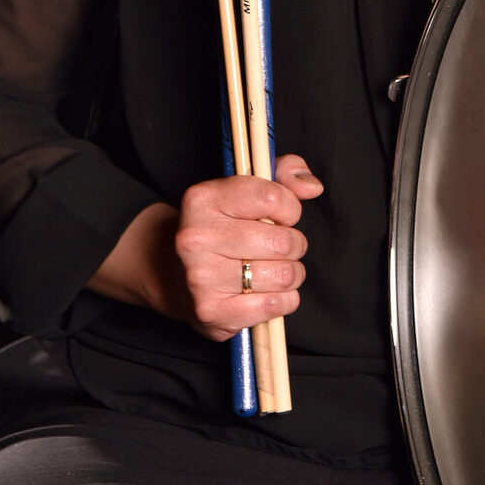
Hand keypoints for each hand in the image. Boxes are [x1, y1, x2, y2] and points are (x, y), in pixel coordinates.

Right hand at [174, 156, 321, 341]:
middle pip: (283, 242)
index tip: (280, 216)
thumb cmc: (222, 227)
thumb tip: (311, 187)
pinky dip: (284, 300)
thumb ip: (284, 173)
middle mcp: (196, 237)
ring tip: (275, 269)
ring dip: (291, 274)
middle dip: (293, 244)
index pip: (274, 198)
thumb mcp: (245, 188)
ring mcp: (201, 277)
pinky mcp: (212, 311)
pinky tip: (268, 291)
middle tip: (280, 246)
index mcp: (203, 199)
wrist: (173, 273)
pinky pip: (276, 305)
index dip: (290, 208)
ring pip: (284, 275)